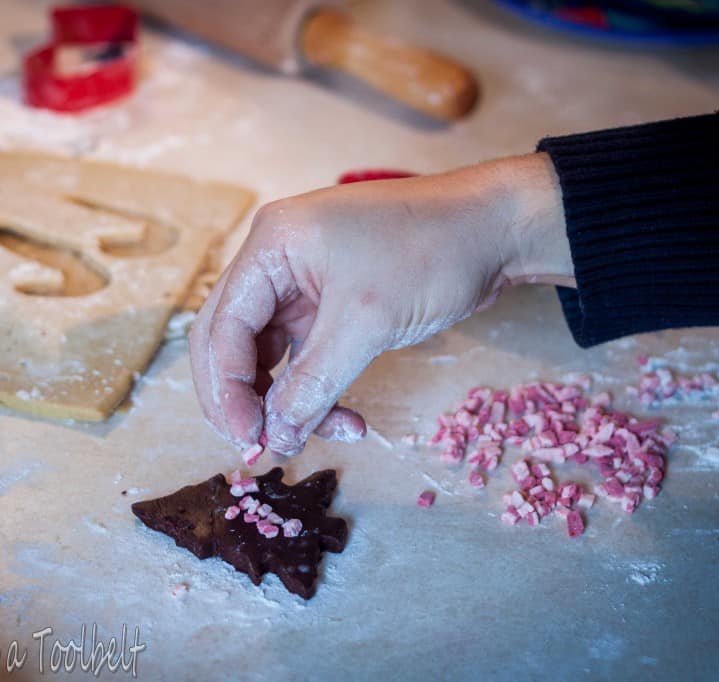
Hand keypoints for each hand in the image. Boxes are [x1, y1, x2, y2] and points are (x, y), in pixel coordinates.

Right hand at [189, 153, 571, 456]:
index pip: (223, 325)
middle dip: (246, 398)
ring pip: (270, 355)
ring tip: (330, 432)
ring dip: (289, 400)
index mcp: (272, 245)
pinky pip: (305, 355)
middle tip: (261, 447)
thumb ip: (312, 382)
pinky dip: (318, 389)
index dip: (227, 389)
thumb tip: (274, 436)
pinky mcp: (331, 302)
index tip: (248, 439)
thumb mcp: (366, 321)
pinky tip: (347, 419)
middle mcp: (277, 260)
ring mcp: (303, 282)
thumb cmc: (431, 251)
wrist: (495, 229)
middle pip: (233, 340)